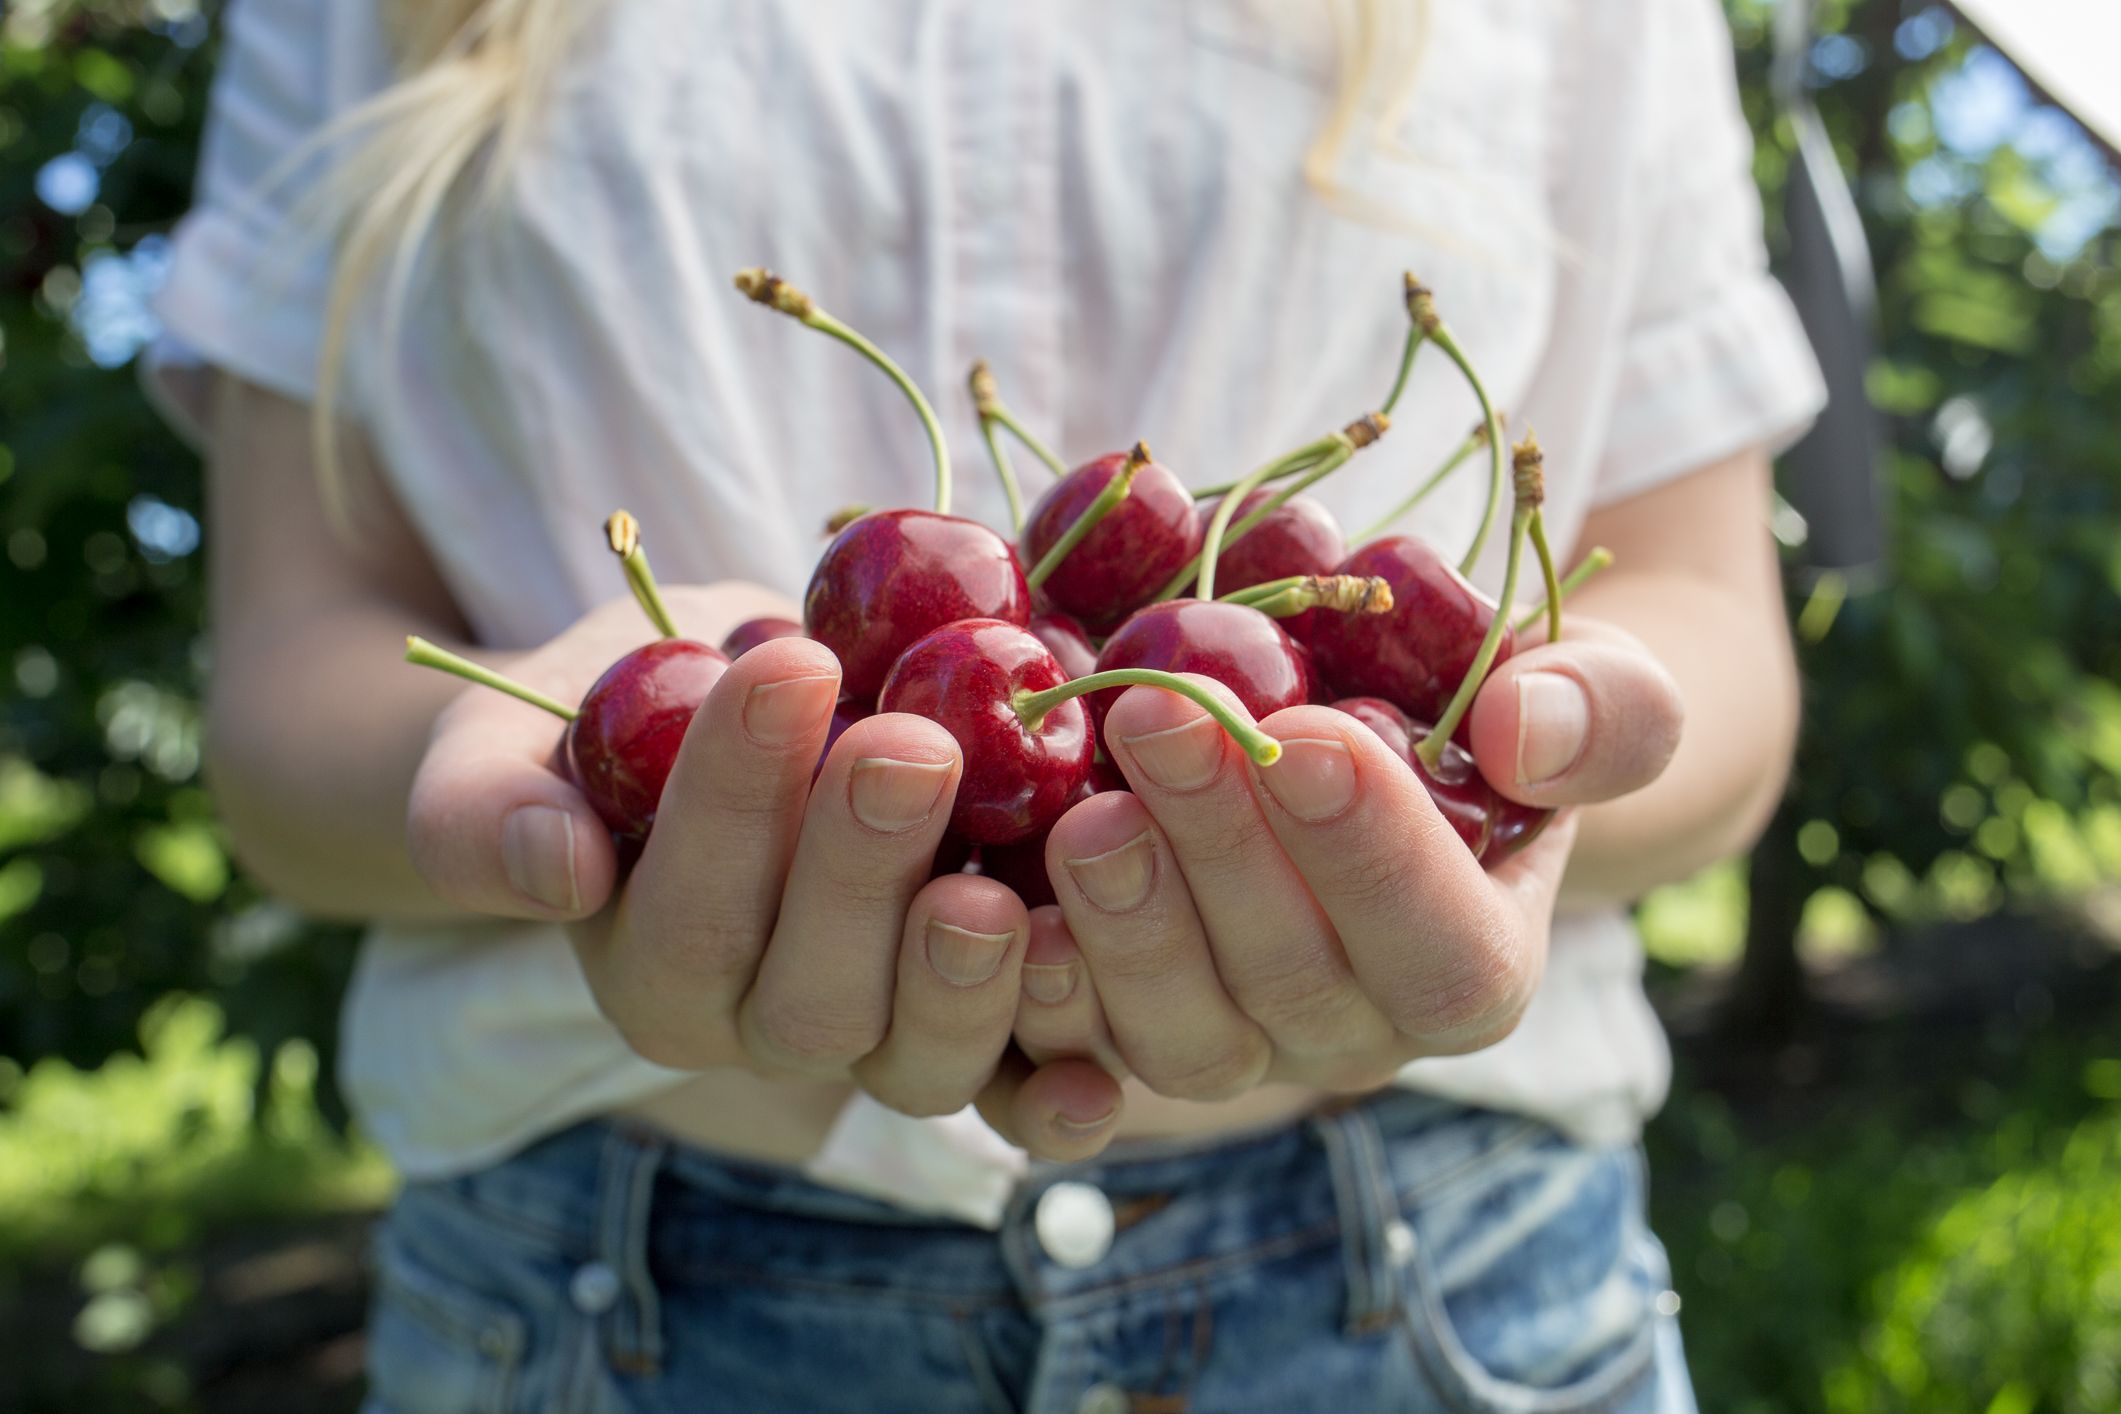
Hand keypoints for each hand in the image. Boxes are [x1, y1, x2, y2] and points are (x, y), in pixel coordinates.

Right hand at [402, 585, 1123, 1158]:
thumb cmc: (620, 718)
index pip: (684, 914)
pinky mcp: (986, 1025)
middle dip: (859, 873)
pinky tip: (1096, 1079)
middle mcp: (770, 1030)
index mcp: (655, 974)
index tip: (783, 666)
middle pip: (813, 999)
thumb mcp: (513, 741)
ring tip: (997, 885)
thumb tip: (556, 867)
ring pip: (920, 1057)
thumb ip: (490, 810)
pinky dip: (1058, 1093)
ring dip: (966, 982)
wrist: (744, 713)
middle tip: (909, 746)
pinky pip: (1021, 1088)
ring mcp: (886, 1038)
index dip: (732, 801)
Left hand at [1011, 620, 1680, 1107]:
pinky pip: (1066, 1056)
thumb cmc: (1497, 704)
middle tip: (1158, 721)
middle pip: (1288, 992)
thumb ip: (1602, 709)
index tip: (1307, 736)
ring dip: (1122, 930)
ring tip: (1077, 810)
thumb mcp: (1589, 684)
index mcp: (1471, 965)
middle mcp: (1347, 1031)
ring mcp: (1228, 1038)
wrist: (1389, 732)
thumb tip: (1531, 730)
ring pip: (1174, 1037)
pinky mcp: (1118, 1027)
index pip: (1439, 949)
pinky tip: (981, 908)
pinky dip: (1023, 1003)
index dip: (1374, 856)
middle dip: (1220, 856)